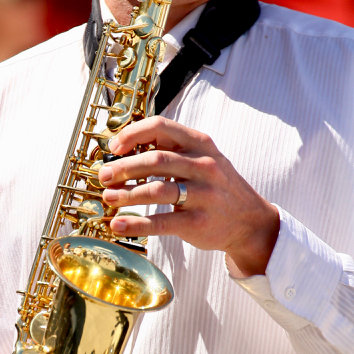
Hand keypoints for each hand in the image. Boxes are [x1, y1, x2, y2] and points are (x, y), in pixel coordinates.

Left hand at [99, 117, 279, 276]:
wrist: (250, 222)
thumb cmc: (217, 188)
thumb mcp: (204, 159)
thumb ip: (172, 151)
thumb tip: (126, 150)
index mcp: (200, 144)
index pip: (161, 127)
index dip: (132, 134)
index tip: (114, 147)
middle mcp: (204, 166)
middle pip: (155, 160)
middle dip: (124, 167)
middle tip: (104, 176)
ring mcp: (203, 195)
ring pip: (156, 190)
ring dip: (126, 194)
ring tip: (108, 197)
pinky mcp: (198, 222)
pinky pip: (161, 222)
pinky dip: (136, 224)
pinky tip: (118, 225)